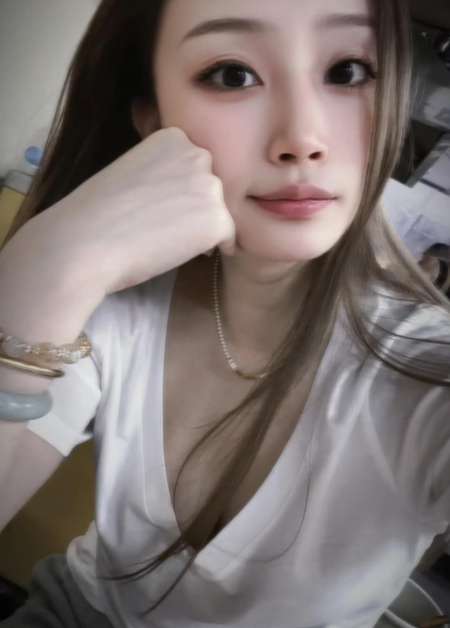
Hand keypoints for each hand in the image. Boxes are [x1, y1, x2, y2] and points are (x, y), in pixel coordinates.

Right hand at [30, 127, 236, 295]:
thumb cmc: (97, 213)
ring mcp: (211, 186)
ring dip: (204, 226)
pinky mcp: (218, 219)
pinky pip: (230, 237)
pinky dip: (216, 248)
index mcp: (174, 136)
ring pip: (220, 211)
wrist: (85, 242)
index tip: (163, 206)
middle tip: (169, 226)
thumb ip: (161, 170)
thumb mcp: (132, 171)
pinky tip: (191, 254)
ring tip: (173, 240)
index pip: (194, 166)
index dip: (182, 189)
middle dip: (197, 206)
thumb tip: (180, 189)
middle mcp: (198, 154)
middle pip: (210, 186)